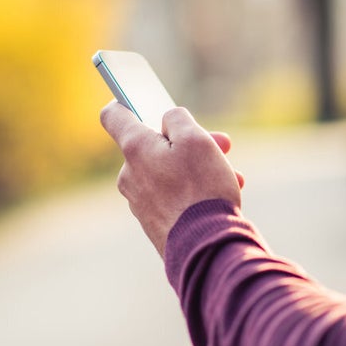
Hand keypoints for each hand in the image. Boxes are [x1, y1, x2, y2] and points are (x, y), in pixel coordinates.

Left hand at [100, 102, 242, 256]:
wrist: (206, 248)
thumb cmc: (202, 189)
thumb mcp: (197, 140)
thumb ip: (178, 118)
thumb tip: (167, 119)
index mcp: (134, 149)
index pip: (114, 115)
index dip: (126, 100)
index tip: (141, 97)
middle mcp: (129, 175)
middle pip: (153, 145)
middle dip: (189, 141)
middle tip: (224, 144)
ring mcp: (140, 202)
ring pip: (167, 171)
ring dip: (197, 167)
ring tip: (232, 174)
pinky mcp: (154, 223)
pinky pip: (172, 196)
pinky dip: (193, 190)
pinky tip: (222, 195)